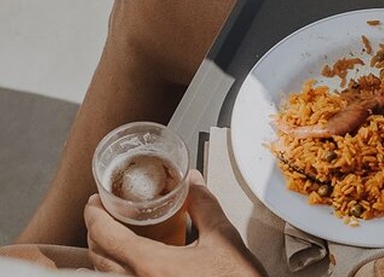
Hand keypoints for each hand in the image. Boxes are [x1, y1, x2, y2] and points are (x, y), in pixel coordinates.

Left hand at [84, 170, 266, 276]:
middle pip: (97, 256)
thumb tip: (193, 182)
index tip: (95, 201)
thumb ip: (204, 205)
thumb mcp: (223, 238)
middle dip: (95, 230)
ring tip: (114, 232)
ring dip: (103, 251)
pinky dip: (116, 267)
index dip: (94, 215)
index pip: (106, 236)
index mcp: (151, 266)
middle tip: (102, 212)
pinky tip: (130, 258)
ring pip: (105, 273)